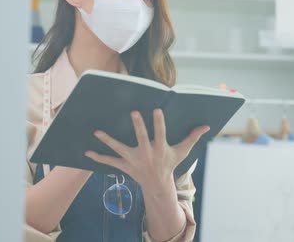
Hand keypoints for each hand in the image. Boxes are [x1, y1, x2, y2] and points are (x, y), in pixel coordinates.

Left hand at [84, 109, 209, 189]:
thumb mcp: (183, 152)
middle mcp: (147, 154)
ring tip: (97, 132)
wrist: (157, 185)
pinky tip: (87, 151)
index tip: (157, 109)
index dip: (159, 122)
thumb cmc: (170, 164)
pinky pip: (109, 162)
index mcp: (160, 149)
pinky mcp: (124, 166)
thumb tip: (206, 126)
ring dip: (108, 141)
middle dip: (138, 126)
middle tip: (133, 112)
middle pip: (141, 138)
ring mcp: (134, 160)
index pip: (161, 133)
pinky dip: (98, 157)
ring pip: (119, 149)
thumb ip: (192, 137)